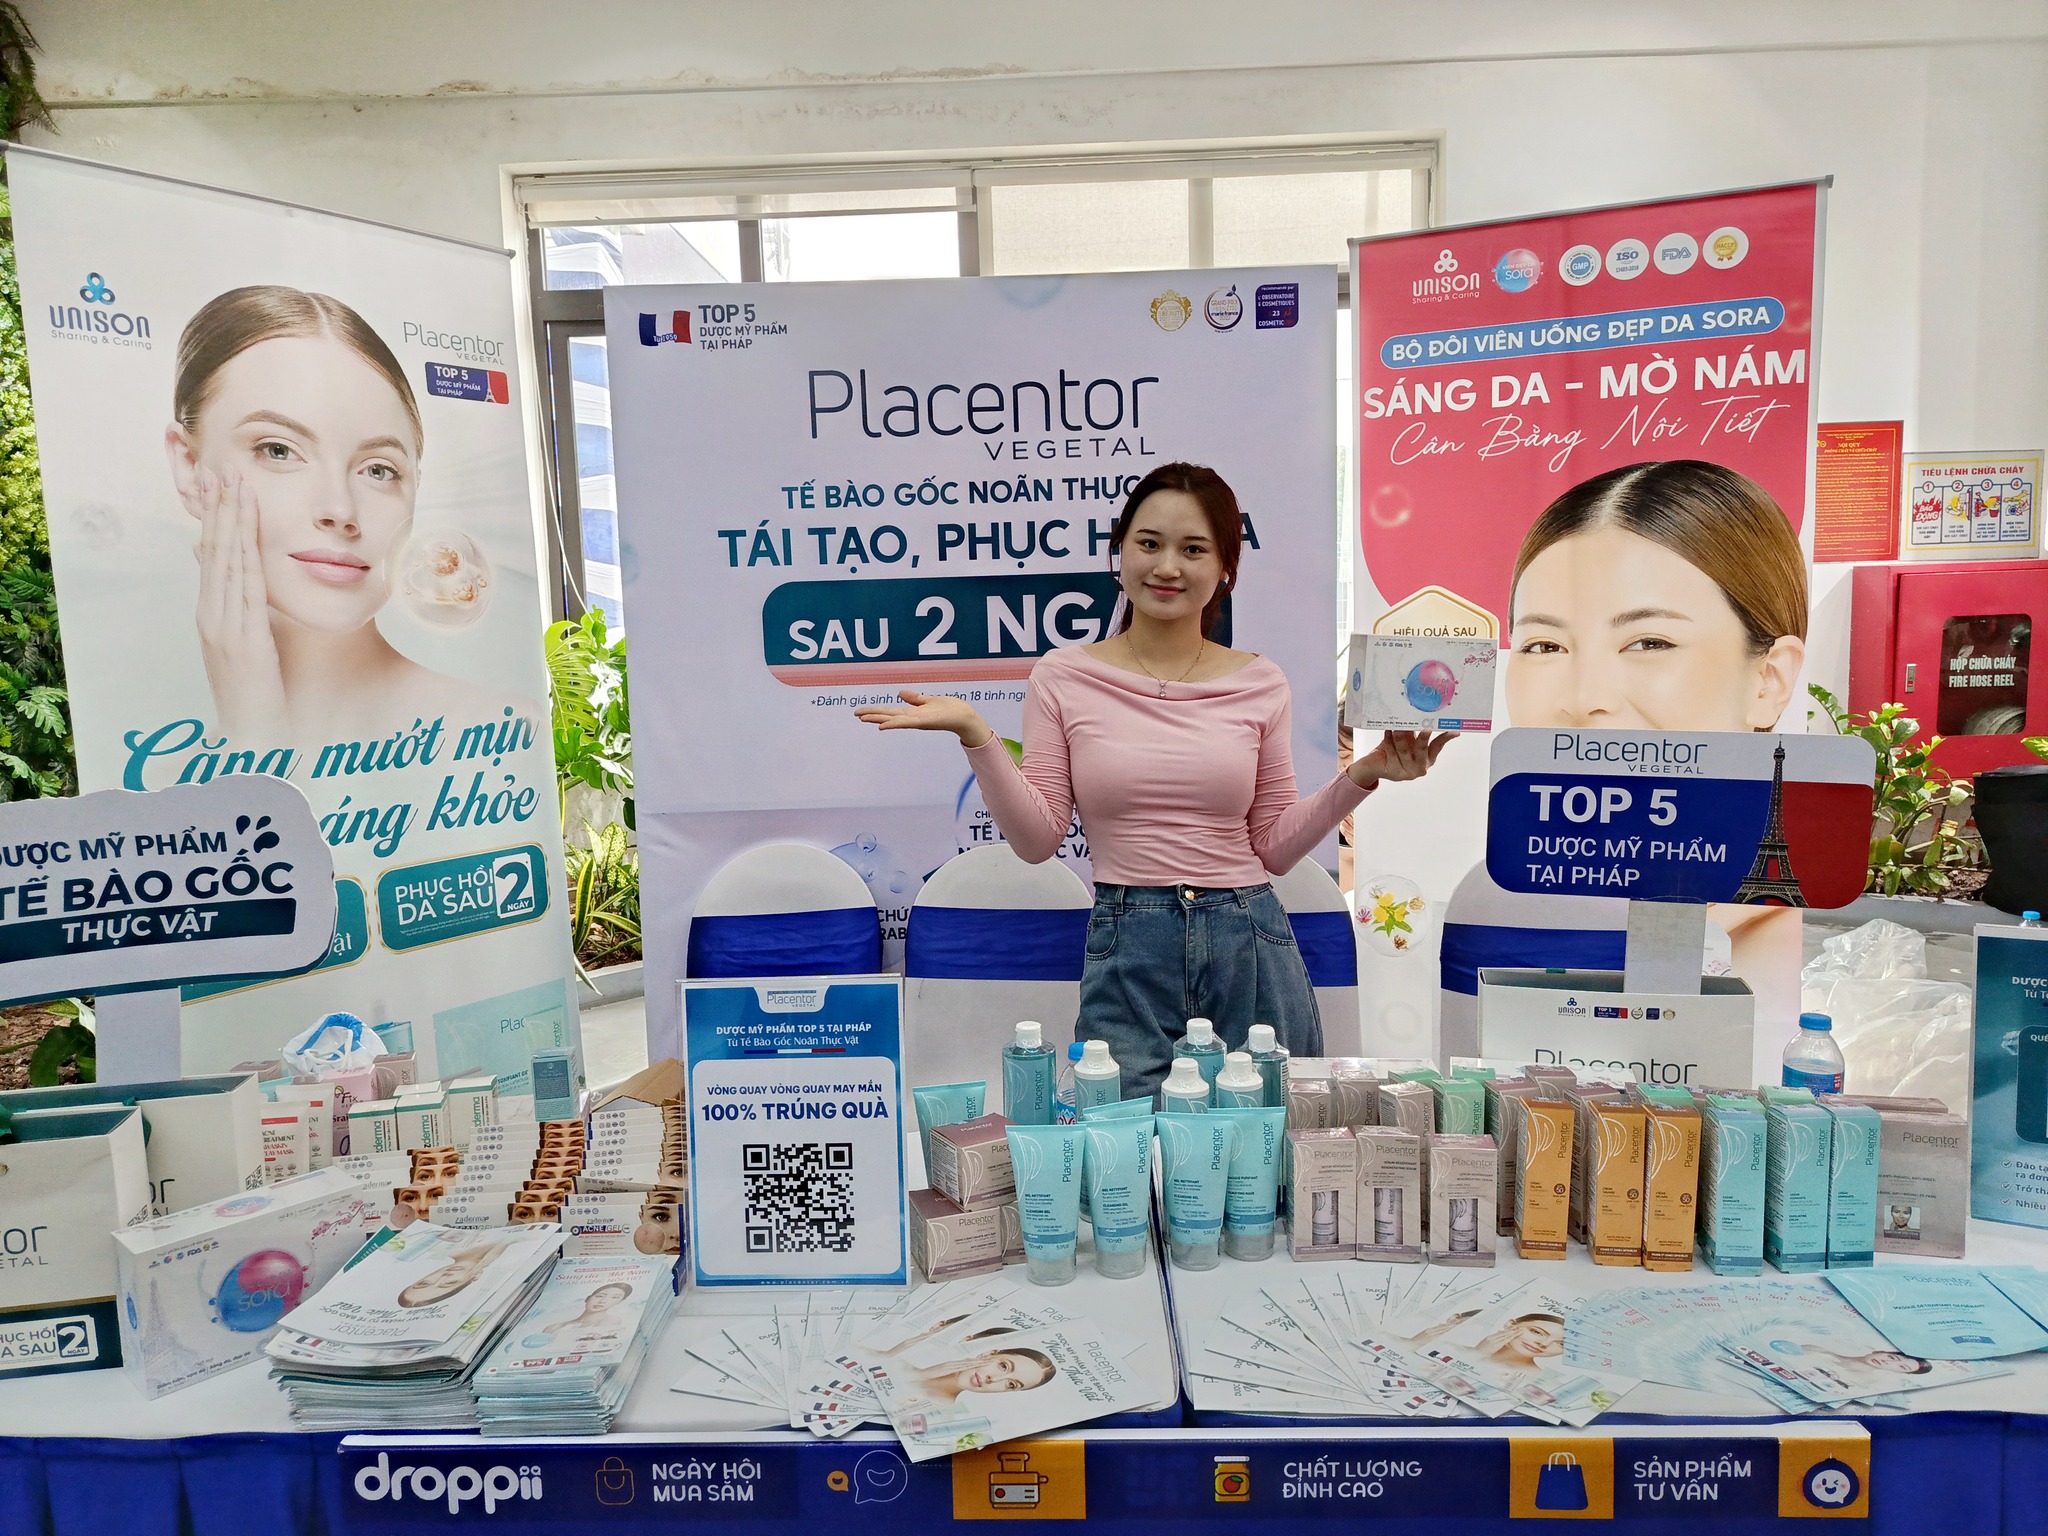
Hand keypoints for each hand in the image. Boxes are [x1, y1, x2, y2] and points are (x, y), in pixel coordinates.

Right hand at [193, 469, 288, 743]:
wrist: (254, 744)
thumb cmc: (259, 700)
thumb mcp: (252, 651)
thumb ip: (249, 619)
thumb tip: (253, 593)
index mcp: (213, 617)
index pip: (214, 557)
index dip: (218, 520)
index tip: (222, 485)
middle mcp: (212, 618)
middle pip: (215, 552)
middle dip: (220, 509)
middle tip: (222, 468)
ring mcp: (223, 629)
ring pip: (226, 564)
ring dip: (231, 522)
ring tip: (234, 485)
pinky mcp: (242, 643)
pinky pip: (244, 591)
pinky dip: (244, 558)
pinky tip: (247, 533)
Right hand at [853, 689, 994, 747]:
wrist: (964, 716)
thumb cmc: (950, 709)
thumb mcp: (929, 700)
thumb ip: (915, 698)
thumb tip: (900, 693)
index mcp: (913, 712)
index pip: (890, 711)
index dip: (876, 711)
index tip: (861, 711)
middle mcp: (912, 718)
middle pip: (888, 715)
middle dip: (872, 715)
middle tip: (856, 714)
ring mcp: (917, 721)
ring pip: (893, 719)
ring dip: (879, 719)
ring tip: (864, 718)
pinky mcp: (924, 722)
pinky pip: (906, 723)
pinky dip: (894, 724)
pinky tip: (883, 726)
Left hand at [1347, 729, 1452, 788]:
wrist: (1373, 765)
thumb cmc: (1393, 750)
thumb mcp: (1406, 740)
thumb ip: (1413, 731)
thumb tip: (1419, 712)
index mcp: (1427, 758)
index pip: (1437, 746)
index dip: (1446, 738)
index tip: (1454, 731)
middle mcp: (1419, 766)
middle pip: (1422, 749)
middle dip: (1424, 738)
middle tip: (1425, 728)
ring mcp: (1406, 771)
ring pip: (1404, 751)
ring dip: (1401, 737)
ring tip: (1397, 727)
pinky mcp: (1393, 771)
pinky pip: (1391, 752)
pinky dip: (1388, 740)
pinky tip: (1387, 731)